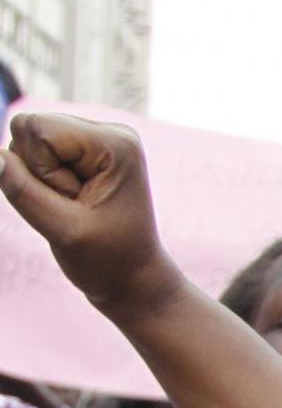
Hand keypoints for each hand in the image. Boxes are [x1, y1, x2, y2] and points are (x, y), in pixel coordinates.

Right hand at [0, 113, 180, 317]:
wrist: (135, 279)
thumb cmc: (107, 261)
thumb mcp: (61, 229)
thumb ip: (21, 190)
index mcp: (115, 143)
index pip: (37, 128)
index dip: (39, 170)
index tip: (74, 202)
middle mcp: (111, 132)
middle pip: (30, 128)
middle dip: (38, 171)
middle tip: (74, 206)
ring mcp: (98, 139)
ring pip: (28, 140)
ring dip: (40, 178)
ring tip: (76, 206)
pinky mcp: (85, 151)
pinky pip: (35, 153)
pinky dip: (43, 179)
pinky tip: (72, 200)